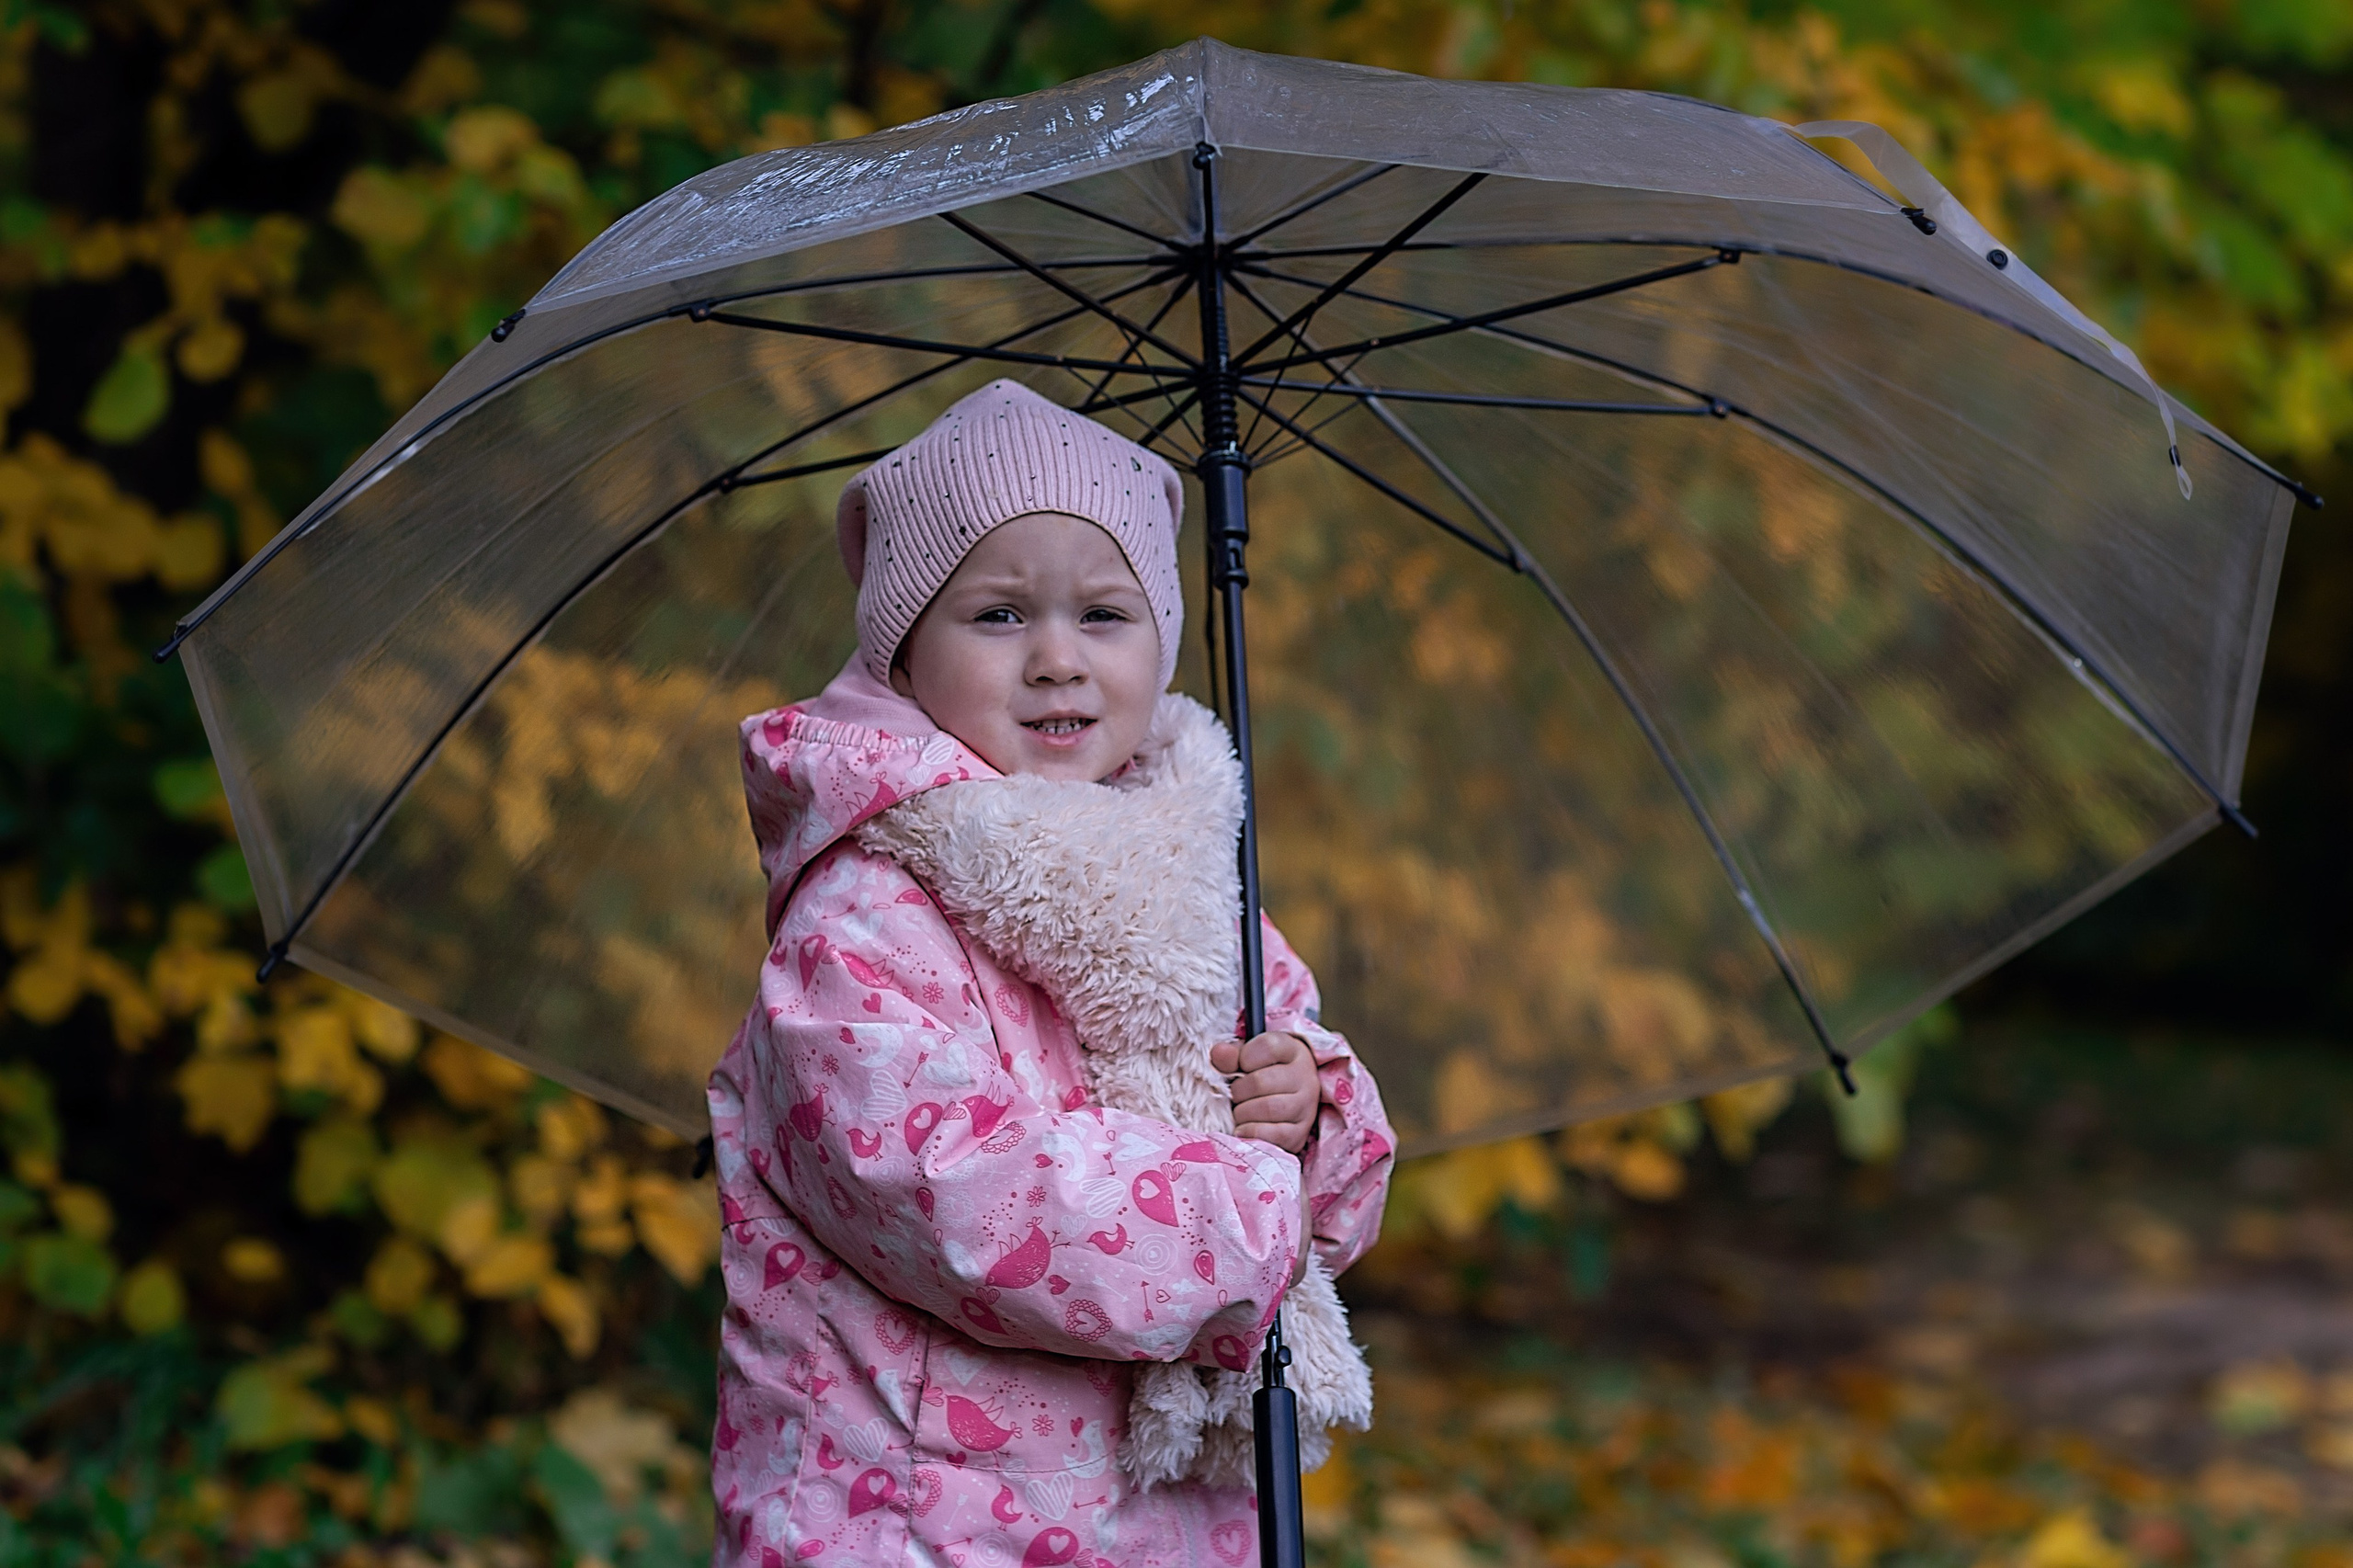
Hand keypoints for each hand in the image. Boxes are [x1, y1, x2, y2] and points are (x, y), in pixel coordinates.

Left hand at [1210, 1031, 1318, 1153]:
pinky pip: (1276, 1134)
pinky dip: (1253, 1132)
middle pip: (1261, 1082)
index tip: (1240, 1066)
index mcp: (1292, 1051)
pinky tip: (1243, 1128)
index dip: (1245, 1057)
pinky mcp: (1301, 1132)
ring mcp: (1306, 1106)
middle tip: (1234, 1096)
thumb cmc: (1260, 1074)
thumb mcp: (1247, 1059)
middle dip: (1238, 1091)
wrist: (1285, 1101)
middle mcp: (1305, 1077)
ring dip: (1243, 1113)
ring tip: (1238, 1113)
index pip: (1268, 1047)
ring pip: (1269, 1109)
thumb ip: (1231, 1055)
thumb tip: (1218, 1053)